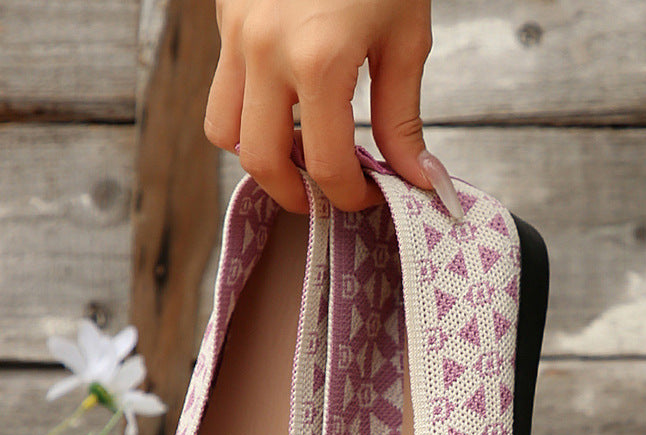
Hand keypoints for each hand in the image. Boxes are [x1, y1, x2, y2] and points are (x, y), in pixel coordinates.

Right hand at [205, 0, 445, 213]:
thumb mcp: (406, 39)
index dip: (350, 198)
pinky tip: (291, 107)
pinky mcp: (223, 13)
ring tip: (303, 154)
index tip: (368, 199)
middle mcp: (264, 50)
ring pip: (223, 128)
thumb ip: (404, 119)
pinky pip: (222, 85)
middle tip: (327, 197)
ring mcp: (235, 30)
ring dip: (260, 154)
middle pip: (259, 160)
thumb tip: (418, 181)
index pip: (326, 166)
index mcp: (318, 61)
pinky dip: (250, 112)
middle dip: (295, 194)